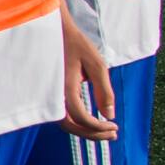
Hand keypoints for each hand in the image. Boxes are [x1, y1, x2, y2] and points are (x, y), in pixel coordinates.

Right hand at [61, 19, 121, 141]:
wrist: (53, 31)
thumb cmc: (76, 44)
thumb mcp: (97, 65)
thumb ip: (104, 91)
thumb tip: (109, 115)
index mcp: (66, 88)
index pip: (82, 118)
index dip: (99, 127)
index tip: (115, 125)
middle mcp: (54, 95)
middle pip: (71, 126)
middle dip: (93, 134)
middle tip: (113, 134)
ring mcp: (50, 94)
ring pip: (65, 123)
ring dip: (85, 130)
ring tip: (105, 131)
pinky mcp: (51, 92)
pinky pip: (62, 114)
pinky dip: (77, 122)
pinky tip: (91, 120)